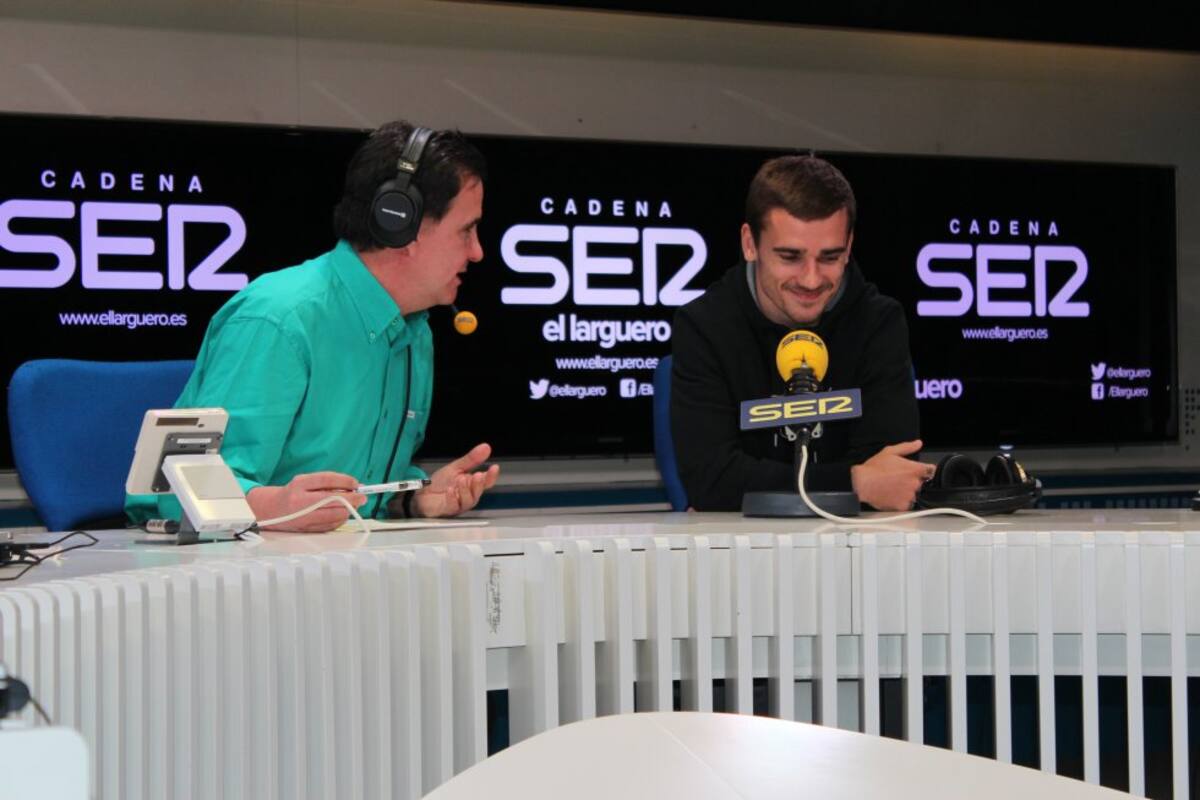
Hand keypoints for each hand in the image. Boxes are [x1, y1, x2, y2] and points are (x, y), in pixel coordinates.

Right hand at [247, 471, 365, 531]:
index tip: (356, 484)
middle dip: (353, 498)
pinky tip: (342, 515)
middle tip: (362, 497)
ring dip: (348, 510)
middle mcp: (300, 500)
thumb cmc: (292, 494)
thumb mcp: (305, 482)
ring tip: (352, 506)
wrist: (270, 510)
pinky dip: (340, 520)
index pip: (327, 479)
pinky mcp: (306, 528)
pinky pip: (330, 525)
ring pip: (334, 514)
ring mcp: (303, 516)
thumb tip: (354, 487)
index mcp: (299, 484)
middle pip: (333, 499)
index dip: (345, 481)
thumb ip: (328, 483)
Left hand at [412, 443, 500, 517]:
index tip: (494, 467)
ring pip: (469, 500)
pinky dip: (453, 498)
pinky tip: (451, 490)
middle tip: (478, 475)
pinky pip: (454, 505)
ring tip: (462, 480)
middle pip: (478, 492)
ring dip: (466, 490)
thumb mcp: (456, 467)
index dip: (491, 476)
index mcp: (472, 484)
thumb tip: (486, 447)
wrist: (423, 493)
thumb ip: (471, 459)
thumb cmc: (441, 483)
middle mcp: (469, 495)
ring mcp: (460, 504)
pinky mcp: (449, 510)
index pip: (486, 481)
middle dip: (479, 484)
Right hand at [849, 440, 936, 511]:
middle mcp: (915, 483)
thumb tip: (918, 443)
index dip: (925, 470)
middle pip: (922, 483)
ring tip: (894, 487)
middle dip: (913, 481)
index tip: (919, 472)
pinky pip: (907, 504)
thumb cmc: (873, 469)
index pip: (931, 470)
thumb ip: (907, 447)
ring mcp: (910, 496)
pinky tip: (892, 495)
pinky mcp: (903, 506)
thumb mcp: (890, 452)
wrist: (861, 484)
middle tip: (899, 479)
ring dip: (908, 492)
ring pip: (915, 494)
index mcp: (914, 469)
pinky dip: (902, 501)